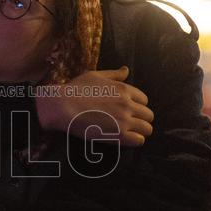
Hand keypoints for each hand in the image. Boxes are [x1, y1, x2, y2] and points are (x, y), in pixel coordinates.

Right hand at [36, 66, 152, 146]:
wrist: (62, 106)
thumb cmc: (76, 90)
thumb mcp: (95, 75)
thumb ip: (114, 74)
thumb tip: (126, 70)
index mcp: (123, 89)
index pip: (144, 99)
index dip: (138, 106)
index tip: (129, 110)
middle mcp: (128, 104)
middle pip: (148, 115)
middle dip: (141, 119)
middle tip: (130, 123)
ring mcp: (124, 120)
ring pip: (147, 128)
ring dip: (140, 131)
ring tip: (130, 132)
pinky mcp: (118, 135)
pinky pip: (138, 140)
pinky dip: (135, 140)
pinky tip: (126, 139)